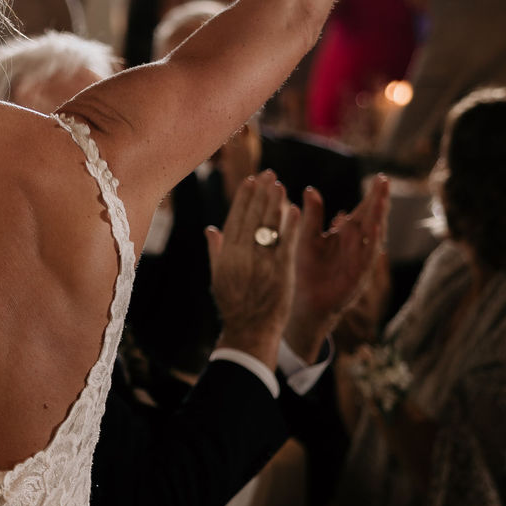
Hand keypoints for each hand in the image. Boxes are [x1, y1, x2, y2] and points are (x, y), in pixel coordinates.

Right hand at [207, 171, 302, 361]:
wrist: (250, 331)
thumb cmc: (234, 305)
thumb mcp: (218, 277)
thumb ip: (216, 251)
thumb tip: (210, 229)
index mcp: (226, 256)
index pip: (235, 219)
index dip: (244, 198)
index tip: (251, 181)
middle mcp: (242, 257)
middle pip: (253, 218)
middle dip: (261, 194)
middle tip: (269, 174)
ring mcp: (262, 264)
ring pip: (269, 227)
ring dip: (276, 203)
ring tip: (280, 185)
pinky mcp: (281, 272)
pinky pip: (286, 244)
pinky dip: (290, 226)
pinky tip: (295, 209)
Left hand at [285, 176, 391, 361]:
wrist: (306, 299)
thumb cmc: (307, 268)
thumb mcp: (307, 238)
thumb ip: (312, 215)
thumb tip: (311, 189)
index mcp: (347, 233)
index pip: (363, 210)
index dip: (372, 195)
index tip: (380, 178)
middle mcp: (358, 243)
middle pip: (372, 218)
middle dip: (379, 201)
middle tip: (384, 181)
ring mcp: (361, 258)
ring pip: (374, 235)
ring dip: (378, 218)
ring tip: (382, 200)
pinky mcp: (359, 274)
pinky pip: (368, 256)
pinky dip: (373, 243)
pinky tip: (376, 229)